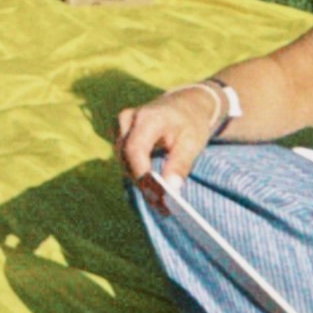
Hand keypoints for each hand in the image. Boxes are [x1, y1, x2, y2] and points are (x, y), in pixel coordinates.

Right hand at [116, 83, 225, 203]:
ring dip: (138, 181)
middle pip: (126, 158)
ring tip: (159, 201)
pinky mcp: (119, 134)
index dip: (142, 175)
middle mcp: (128, 119)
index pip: (135, 150)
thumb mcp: (193, 142)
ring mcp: (120, 126)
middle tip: (162, 207)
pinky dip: (136, 173)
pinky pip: (122, 158)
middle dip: (142, 183)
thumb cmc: (190, 123)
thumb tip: (171, 189)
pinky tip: (151, 187)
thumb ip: (180, 164)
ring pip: (122, 160)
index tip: (156, 197)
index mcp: (148, 118)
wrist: (184, 105)